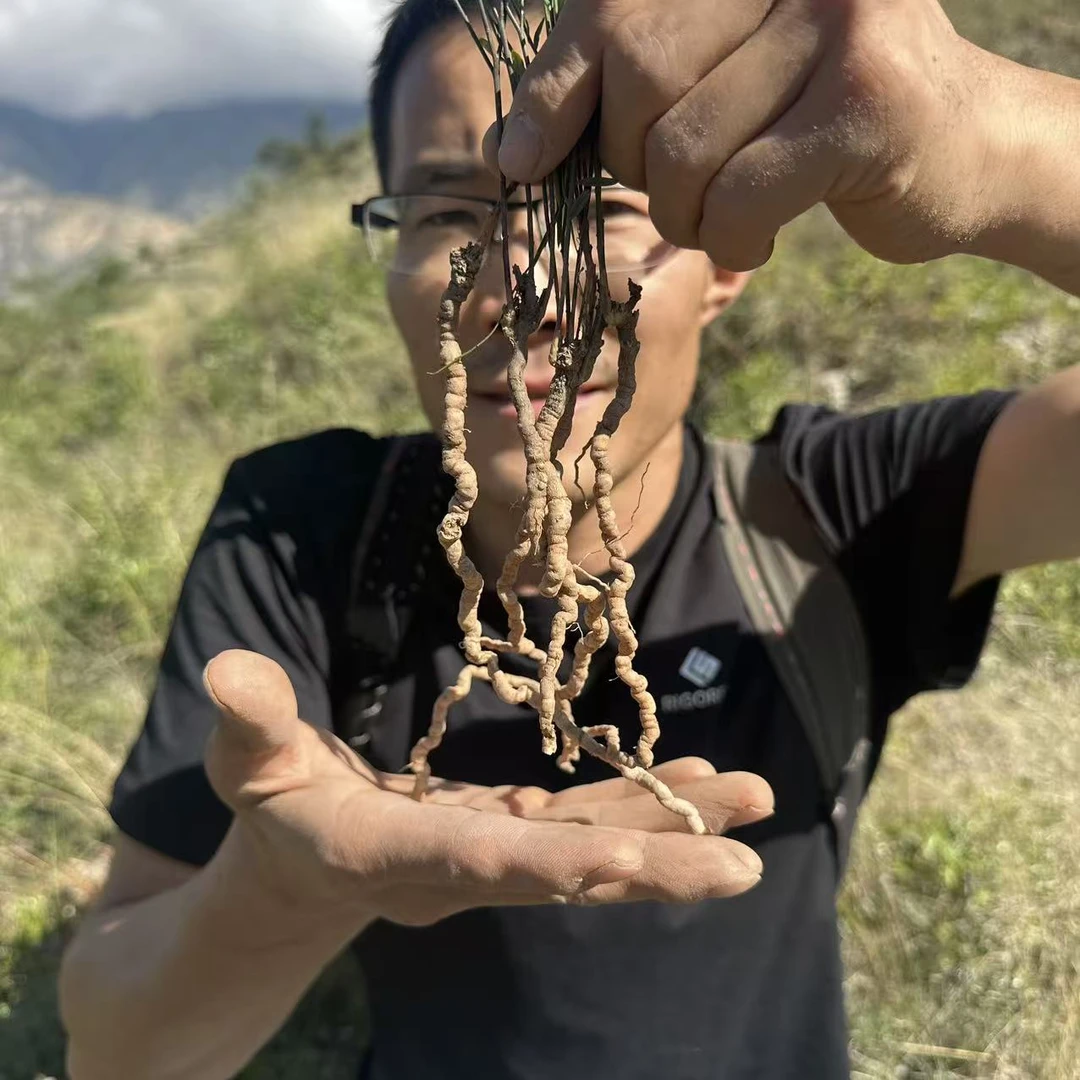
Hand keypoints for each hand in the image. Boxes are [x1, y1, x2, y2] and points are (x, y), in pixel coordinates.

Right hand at [202, 651, 772, 929]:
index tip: (620, 859)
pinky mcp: (512, 833)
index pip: (472, 858)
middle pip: (563, 871)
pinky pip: (587, 820)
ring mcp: (496, 855)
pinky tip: (698, 782)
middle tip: (744, 866)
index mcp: (389, 854)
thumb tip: (227, 667)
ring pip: (594, 845)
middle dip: (651, 866)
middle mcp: (459, 868)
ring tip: (754, 801)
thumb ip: (246, 720)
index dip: (544, 860)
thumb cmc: (267, 806)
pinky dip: (642, 805)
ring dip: (673, 830)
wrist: (300, 867)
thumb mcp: (244, 761)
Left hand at [488, 0, 1013, 269]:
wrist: (967, 146)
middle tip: (680, 193)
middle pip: (639, 77)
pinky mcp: (863, 103)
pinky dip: (732, 239)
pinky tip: (759, 240)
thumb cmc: (819, 119)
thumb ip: (634, 88)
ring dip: (687, 214)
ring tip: (725, 218)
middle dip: (636, 164)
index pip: (609, 12)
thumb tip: (513, 147)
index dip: (554, 94)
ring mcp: (834, 22)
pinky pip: (738, 196)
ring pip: (684, 149)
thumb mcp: (721, 82)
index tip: (521, 161)